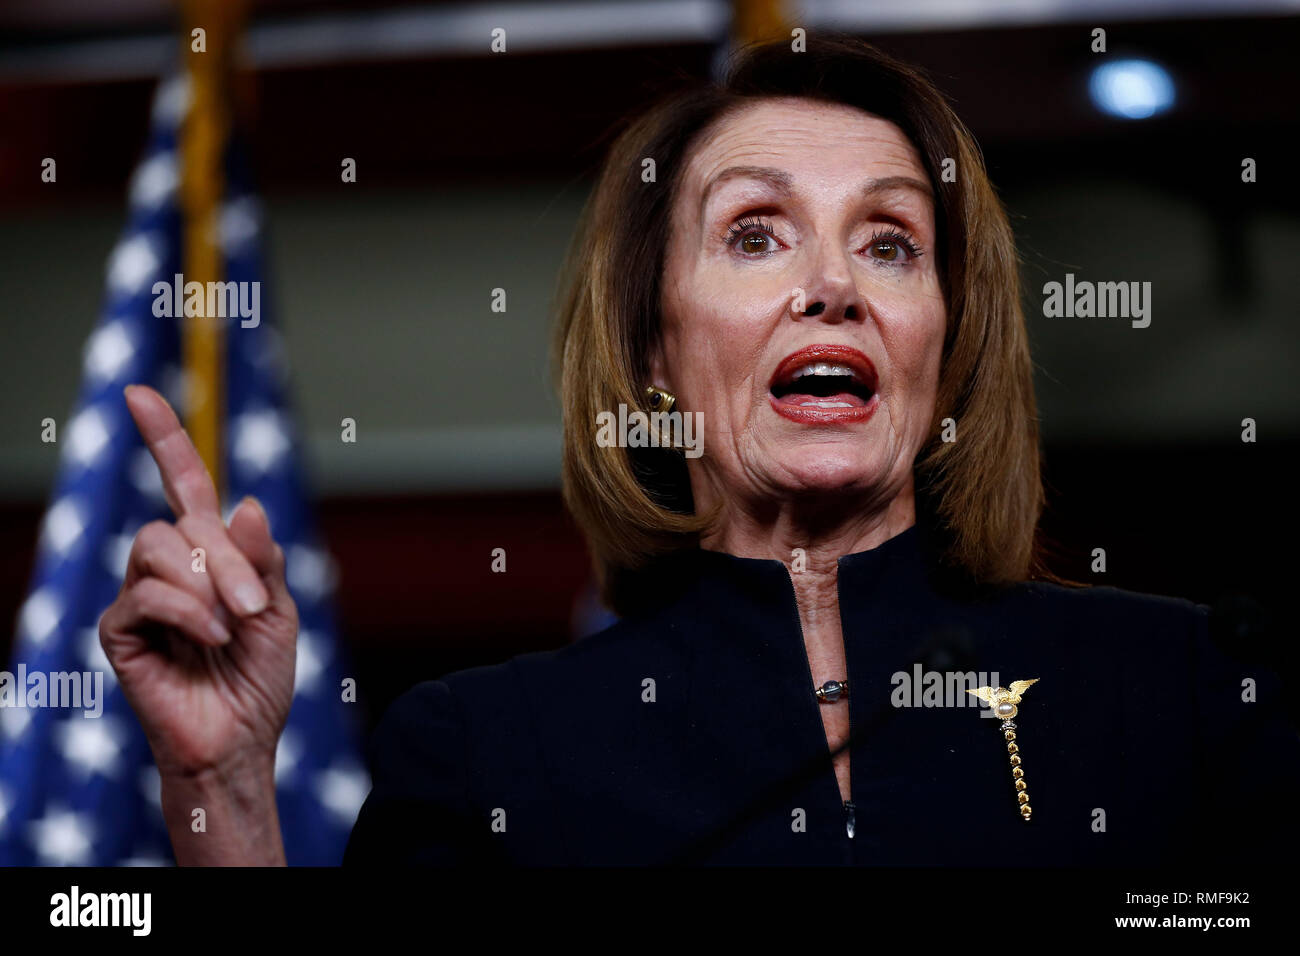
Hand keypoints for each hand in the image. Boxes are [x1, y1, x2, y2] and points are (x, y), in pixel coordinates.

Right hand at [99, 384, 298, 782]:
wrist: (242, 740)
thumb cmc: (260, 678)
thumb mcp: (278, 610)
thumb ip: (262, 558)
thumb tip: (243, 503)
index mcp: (211, 555)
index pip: (183, 485)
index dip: (164, 439)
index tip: (138, 394)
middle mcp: (170, 567)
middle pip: (183, 520)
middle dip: (227, 559)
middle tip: (254, 608)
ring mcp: (141, 596)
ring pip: (157, 547)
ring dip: (207, 584)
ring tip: (230, 628)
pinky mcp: (120, 631)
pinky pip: (144, 592)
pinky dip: (186, 611)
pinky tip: (207, 639)